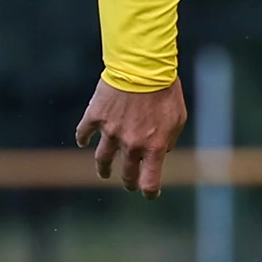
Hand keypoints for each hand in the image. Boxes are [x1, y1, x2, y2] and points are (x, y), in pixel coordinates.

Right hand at [75, 77, 186, 197]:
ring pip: (102, 159)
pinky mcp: (95, 116)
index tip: (149, 193)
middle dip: (129, 181)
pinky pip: (84, 132)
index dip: (149, 191)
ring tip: (104, 172)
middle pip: (126, 173)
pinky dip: (83, 138)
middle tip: (129, 183)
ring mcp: (110, 132)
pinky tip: (83, 142)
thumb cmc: (166, 91)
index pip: (150, 180)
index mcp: (153, 147)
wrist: (144, 67)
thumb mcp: (178, 118)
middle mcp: (131, 144)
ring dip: (103, 168)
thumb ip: (169, 139)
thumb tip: (161, 151)